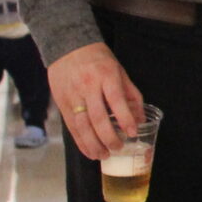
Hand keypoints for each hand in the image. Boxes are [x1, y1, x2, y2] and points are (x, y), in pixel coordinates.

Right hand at [48, 42, 143, 161]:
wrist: (67, 46)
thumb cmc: (98, 60)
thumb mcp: (119, 71)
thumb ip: (131, 95)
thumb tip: (140, 120)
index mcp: (105, 75)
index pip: (116, 99)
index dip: (125, 118)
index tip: (132, 133)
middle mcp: (88, 86)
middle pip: (97, 117)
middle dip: (109, 137)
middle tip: (118, 148)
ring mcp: (73, 95)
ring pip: (82, 125)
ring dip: (93, 144)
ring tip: (104, 155)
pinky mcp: (62, 103)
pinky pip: (72, 127)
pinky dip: (81, 142)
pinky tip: (90, 151)